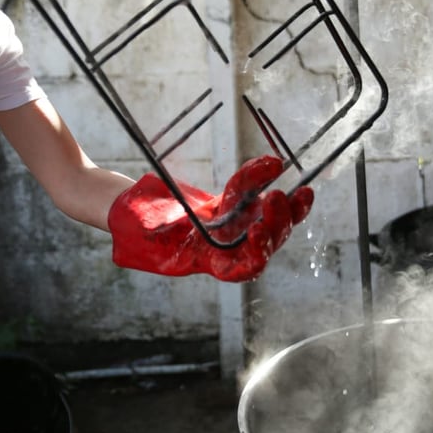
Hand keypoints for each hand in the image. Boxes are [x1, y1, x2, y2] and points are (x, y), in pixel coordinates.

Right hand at [108, 156, 313, 281]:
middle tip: (280, 196)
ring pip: (268, 223)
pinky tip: (272, 163)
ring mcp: (229, 229)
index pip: (237, 269)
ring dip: (288, 209)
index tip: (259, 234)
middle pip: (262, 244)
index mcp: (201, 261)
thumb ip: (140, 227)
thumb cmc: (128, 226)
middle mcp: (222, 249)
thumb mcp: (132, 229)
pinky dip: (262, 180)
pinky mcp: (230, 209)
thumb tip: (129, 216)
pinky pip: (252, 196)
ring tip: (304, 191)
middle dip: (277, 224)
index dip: (254, 256)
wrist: (131, 212)